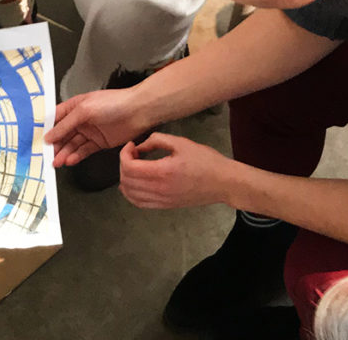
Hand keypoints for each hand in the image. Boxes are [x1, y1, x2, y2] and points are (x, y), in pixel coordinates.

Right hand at [44, 88, 147, 167]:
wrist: (139, 112)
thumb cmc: (114, 103)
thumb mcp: (84, 110)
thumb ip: (66, 125)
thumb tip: (49, 136)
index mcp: (75, 106)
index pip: (56, 119)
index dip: (47, 129)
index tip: (38, 141)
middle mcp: (81, 119)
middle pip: (63, 134)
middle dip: (55, 145)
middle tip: (46, 156)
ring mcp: (91, 131)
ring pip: (73, 144)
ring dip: (64, 153)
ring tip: (57, 162)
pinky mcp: (100, 142)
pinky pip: (84, 150)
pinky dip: (77, 156)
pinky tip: (70, 160)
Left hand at [118, 133, 233, 209]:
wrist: (224, 182)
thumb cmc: (205, 160)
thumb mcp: (181, 143)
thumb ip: (157, 140)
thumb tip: (140, 146)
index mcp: (162, 172)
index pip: (129, 167)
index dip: (124, 154)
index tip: (132, 145)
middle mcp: (159, 189)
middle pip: (126, 180)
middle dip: (123, 164)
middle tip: (133, 153)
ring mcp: (162, 200)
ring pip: (130, 194)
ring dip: (125, 179)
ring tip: (133, 166)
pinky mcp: (166, 206)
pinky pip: (140, 204)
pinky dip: (131, 193)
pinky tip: (135, 183)